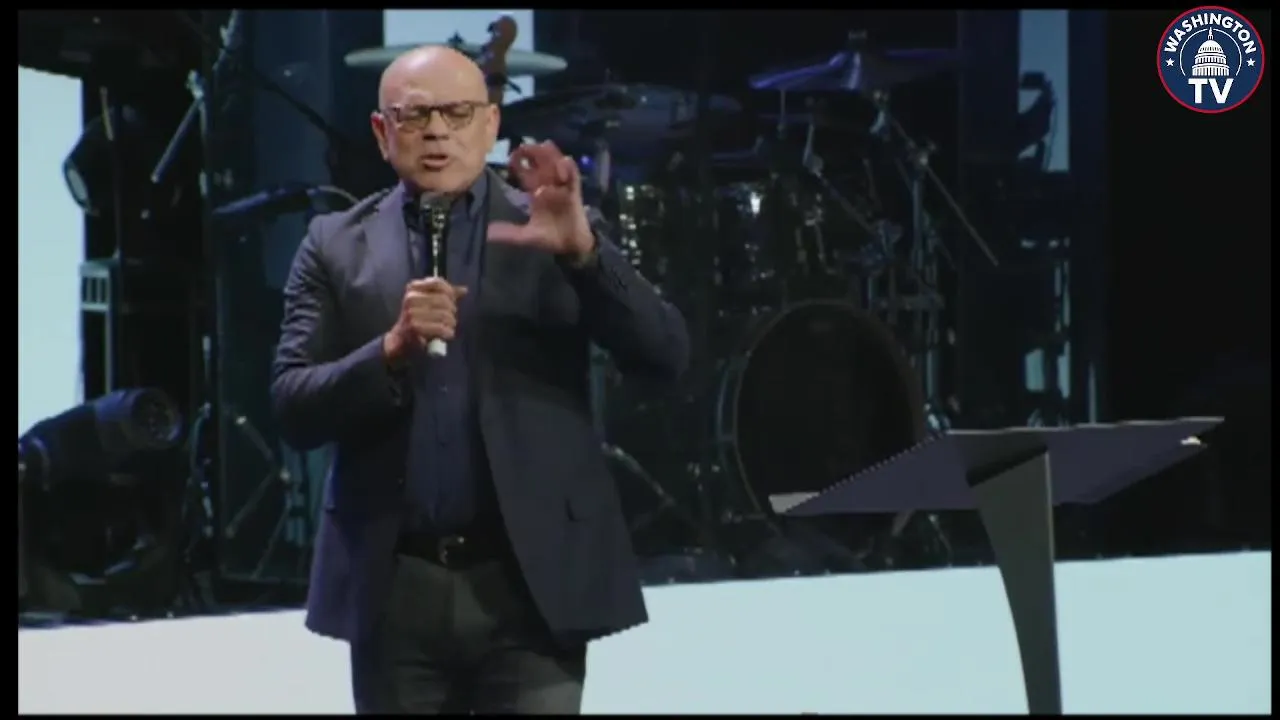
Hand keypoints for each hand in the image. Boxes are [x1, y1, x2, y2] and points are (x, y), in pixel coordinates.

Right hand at [383, 278, 468, 362]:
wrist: (401, 339)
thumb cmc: (418, 319)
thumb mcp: (429, 303)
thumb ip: (445, 295)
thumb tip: (464, 289)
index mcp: (413, 288)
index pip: (438, 283)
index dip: (450, 292)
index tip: (452, 301)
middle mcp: (410, 298)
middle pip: (443, 300)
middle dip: (452, 310)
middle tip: (451, 319)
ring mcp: (411, 312)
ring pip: (444, 314)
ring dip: (451, 323)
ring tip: (449, 327)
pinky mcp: (415, 327)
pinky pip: (440, 327)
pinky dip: (447, 332)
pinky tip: (447, 334)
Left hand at [488, 141, 594, 258]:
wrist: (570, 247)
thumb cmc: (550, 238)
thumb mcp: (525, 236)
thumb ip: (508, 233)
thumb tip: (487, 232)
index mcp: (535, 192)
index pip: (526, 172)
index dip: (519, 163)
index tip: (512, 157)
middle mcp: (548, 186)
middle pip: (541, 163)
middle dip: (534, 153)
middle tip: (524, 146)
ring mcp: (562, 188)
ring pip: (557, 165)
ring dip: (551, 156)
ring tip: (543, 146)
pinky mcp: (574, 192)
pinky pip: (573, 177)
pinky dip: (569, 169)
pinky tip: (563, 162)